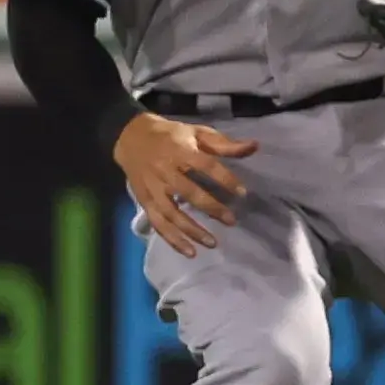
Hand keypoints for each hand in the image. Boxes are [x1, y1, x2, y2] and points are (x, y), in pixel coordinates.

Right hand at [114, 113, 257, 256]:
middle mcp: (164, 170)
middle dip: (211, 208)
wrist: (129, 136)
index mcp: (180, 150)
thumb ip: (224, 144)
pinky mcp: (144, 200)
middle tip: (231, 221)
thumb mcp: (197, 132)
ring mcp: (152, 187)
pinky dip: (172, 239)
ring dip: (191, 230)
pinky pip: (157, 223)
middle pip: (188, 191)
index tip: (242, 193)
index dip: (224, 178)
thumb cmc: (171, 135)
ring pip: (171, 212)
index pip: (205, 165)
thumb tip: (254, 146)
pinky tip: (189, 251)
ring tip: (212, 243)